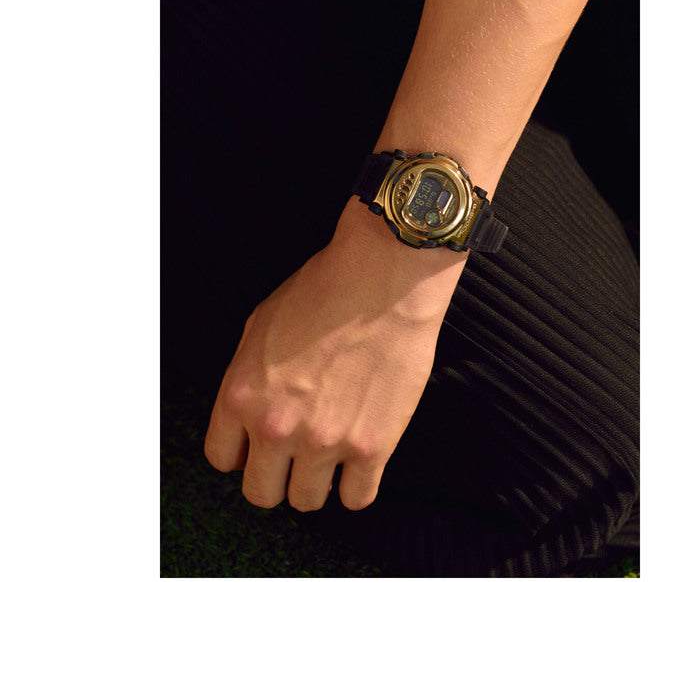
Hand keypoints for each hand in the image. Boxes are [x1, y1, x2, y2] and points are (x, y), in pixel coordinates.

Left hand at [204, 198, 466, 510]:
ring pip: (307, 501)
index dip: (243, 453)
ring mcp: (325, 442)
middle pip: (261, 493)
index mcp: (241, 396)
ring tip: (330, 457)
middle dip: (275, 476)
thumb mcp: (260, 326)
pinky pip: (358, 499)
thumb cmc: (324, 291)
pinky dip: (357, 486)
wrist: (384, 280)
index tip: (259, 447)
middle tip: (294, 457)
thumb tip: (252, 412)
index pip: (223, 459)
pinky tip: (361, 462)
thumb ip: (248, 380)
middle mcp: (276, 427)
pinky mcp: (372, 447)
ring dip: (316, 482)